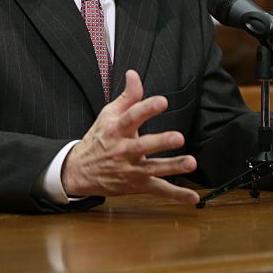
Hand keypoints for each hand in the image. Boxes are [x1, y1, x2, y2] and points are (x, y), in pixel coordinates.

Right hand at [60, 70, 198, 203]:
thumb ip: (127, 96)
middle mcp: (123, 150)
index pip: (132, 117)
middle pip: (143, 146)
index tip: (162, 101)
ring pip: (153, 169)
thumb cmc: (99, 139)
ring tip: (191, 162)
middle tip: (178, 137)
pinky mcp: (137, 185)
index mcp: (117, 130)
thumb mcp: (108, 114)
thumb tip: (134, 74)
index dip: (147, 108)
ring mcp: (130, 169)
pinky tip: (192, 197)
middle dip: (161, 142)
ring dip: (173, 167)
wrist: (80, 171)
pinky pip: (158, 190)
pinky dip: (175, 195)